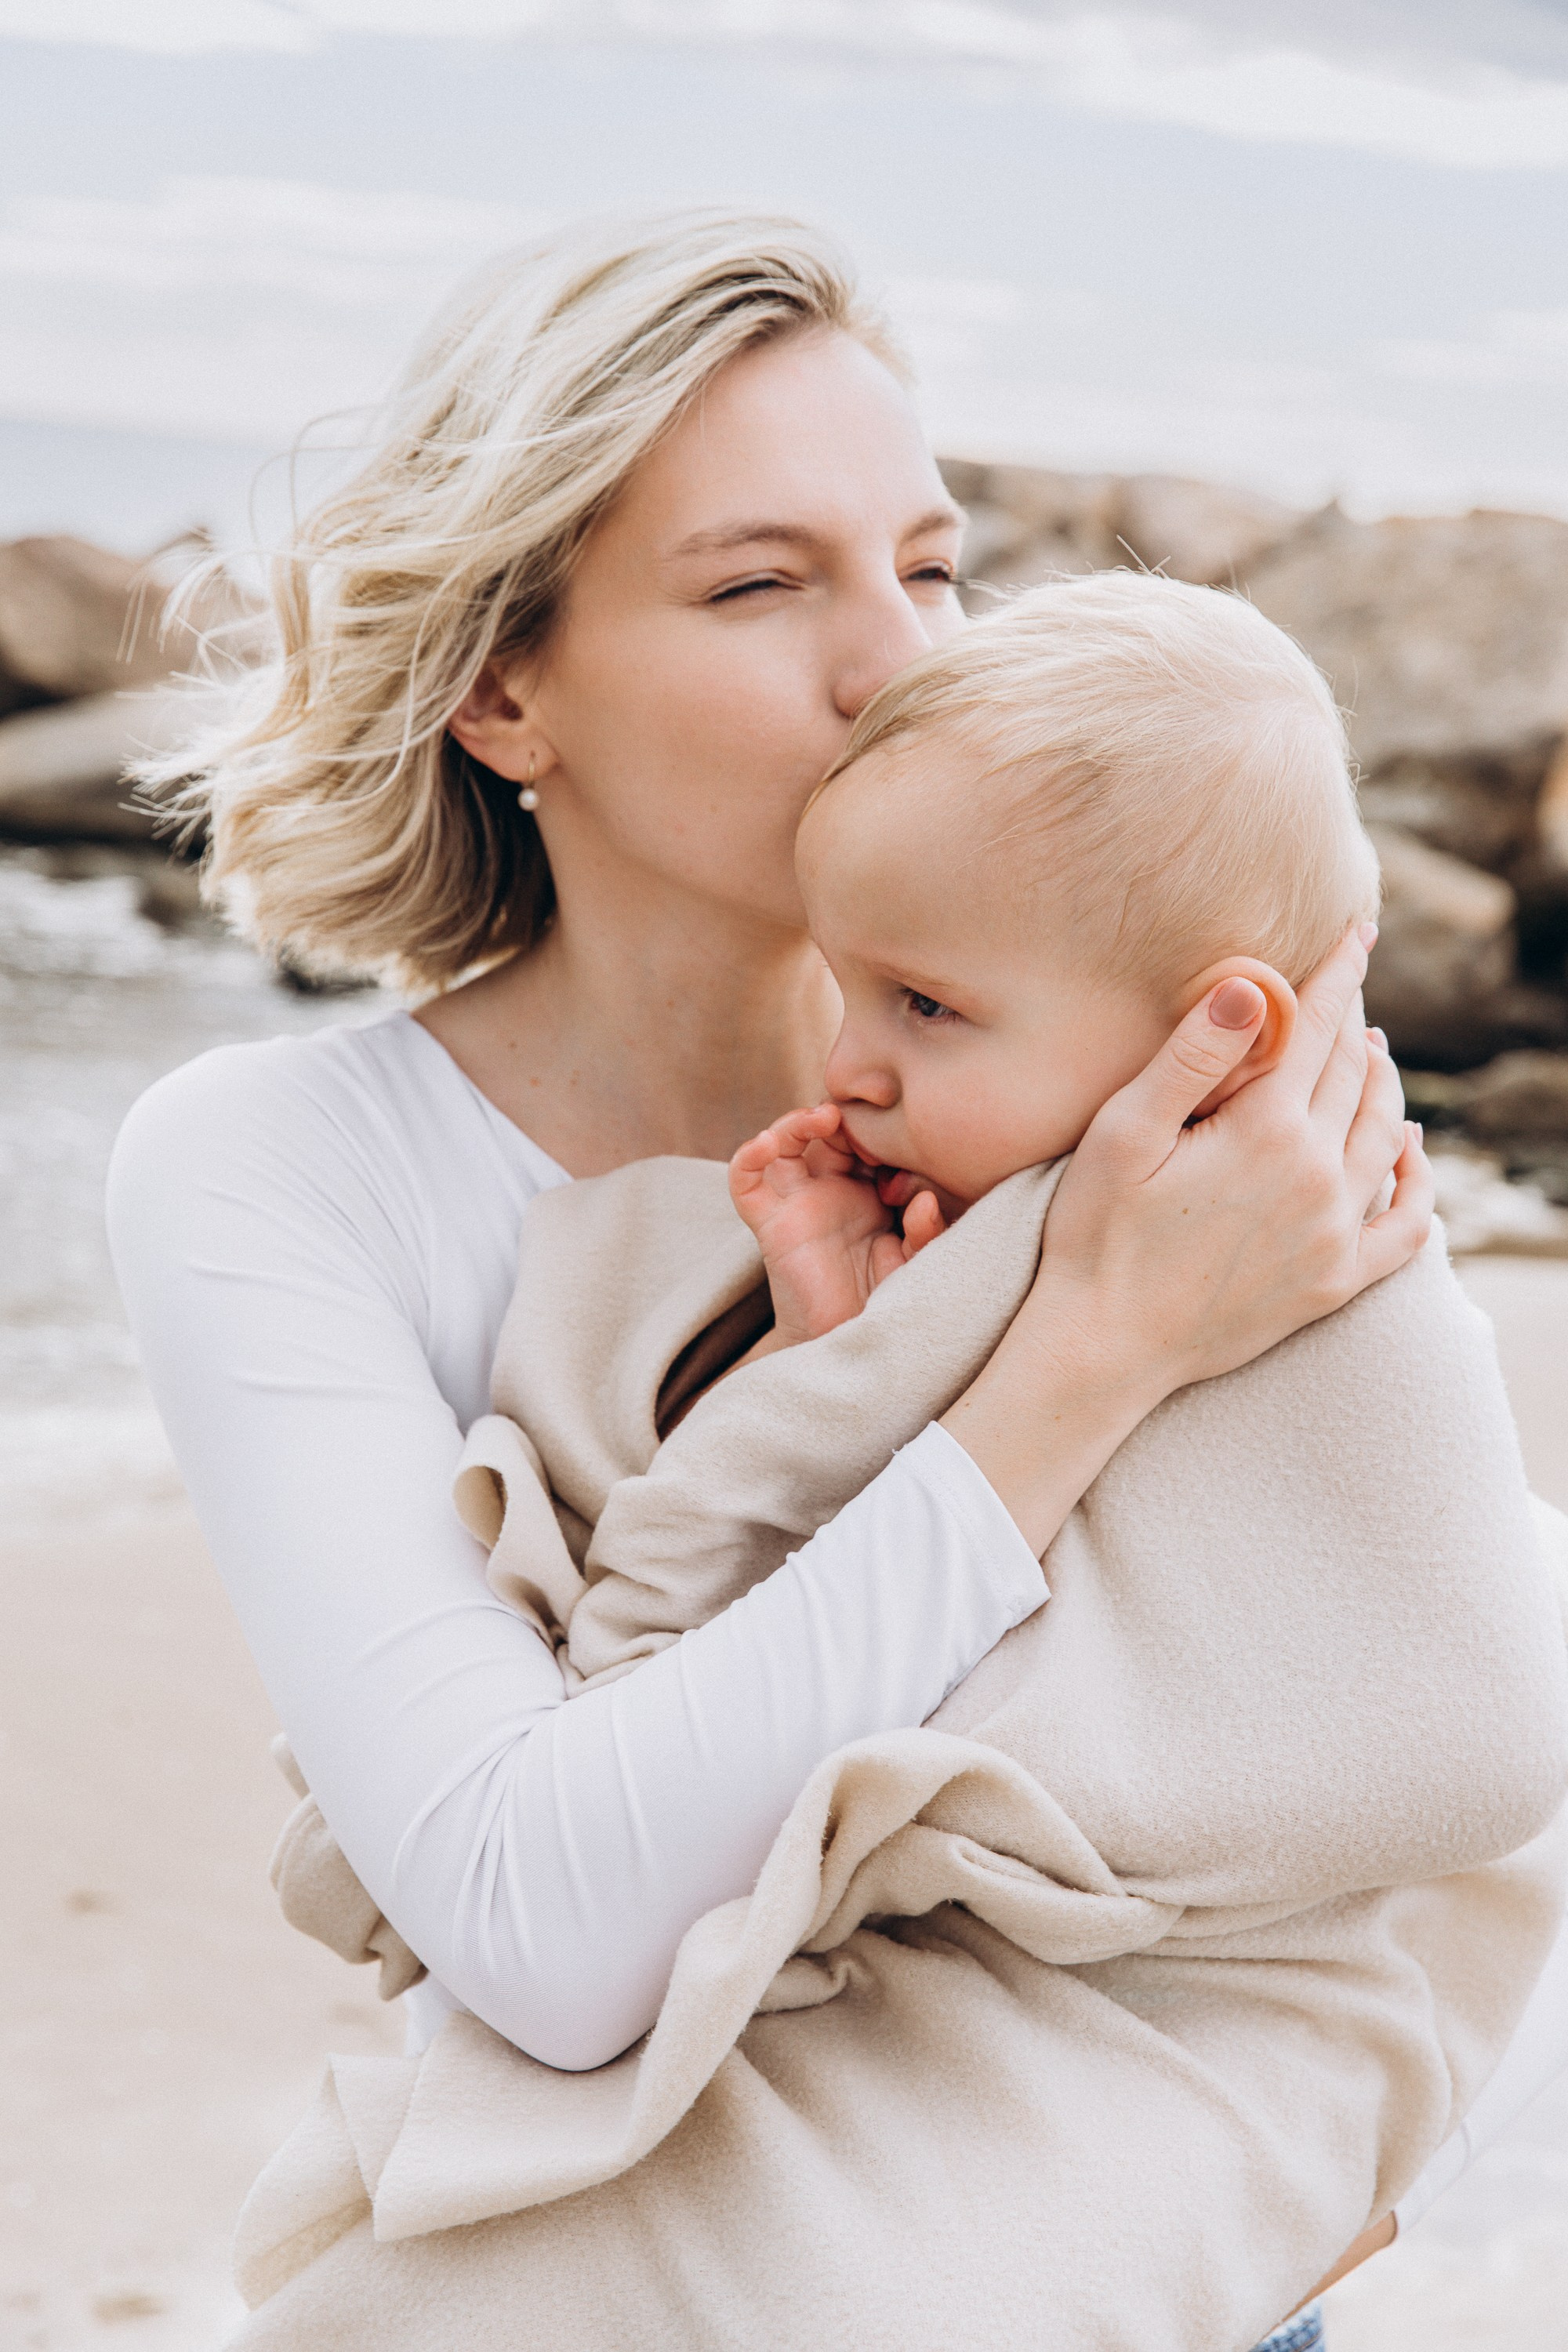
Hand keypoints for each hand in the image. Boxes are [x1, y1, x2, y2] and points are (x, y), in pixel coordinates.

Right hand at [729, 1105, 943, 1345]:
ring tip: (824, 1117)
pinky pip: (744, 1181)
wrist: (847, 1345)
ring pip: (783, 1143)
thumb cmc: (883, 1302)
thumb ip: (925, 1233)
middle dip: (844, 1118)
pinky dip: (749, 1155)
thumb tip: (924, 1201)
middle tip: (867, 1120)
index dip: (879, 1127)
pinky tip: (767, 1141)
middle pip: (826, 1133)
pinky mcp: (768, 1224)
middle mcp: (829, 1191)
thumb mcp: (915, 1262)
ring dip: (798, 1121)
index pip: (867, 1139)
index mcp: (868, 1191)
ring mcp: (795, 1204)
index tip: (904, 1134)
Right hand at [1030, 922, 1429, 1406]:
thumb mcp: (1124, 1134)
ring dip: (1383, 1087)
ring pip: (1383, 1137)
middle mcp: (1318, 1178)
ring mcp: (1334, 1235)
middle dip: (1354, 1026)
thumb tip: (1252, 986)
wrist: (1105, 1350)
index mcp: (1267, 1131)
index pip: (1316, 1030)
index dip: (1336, 975)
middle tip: (1351, 991)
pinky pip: (1406, 1226)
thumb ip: (1192, 1056)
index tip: (1356, 933)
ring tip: (1372, 1057)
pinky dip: (1416, 1180)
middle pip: (1354, 1077)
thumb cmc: (1097, 1236)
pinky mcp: (1335, 1282)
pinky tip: (1406, 1151)